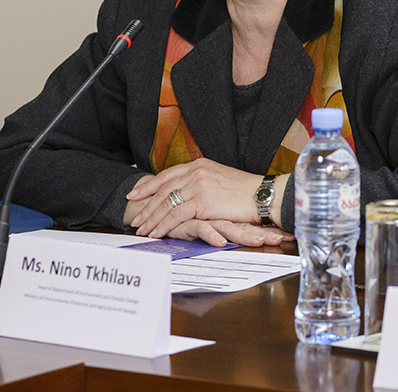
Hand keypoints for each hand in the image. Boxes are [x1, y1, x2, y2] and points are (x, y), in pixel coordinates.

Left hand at [126, 158, 268, 237]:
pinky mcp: (202, 201)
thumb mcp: (220, 178)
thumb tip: (189, 191)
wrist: (263, 195)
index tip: (135, 194)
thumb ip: (202, 181)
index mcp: (200, 165)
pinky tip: (157, 233)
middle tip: (135, 219)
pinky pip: (175, 215)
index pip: (167, 175)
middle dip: (146, 206)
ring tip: (142, 229)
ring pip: (166, 203)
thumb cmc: (246, 191)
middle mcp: (196, 172)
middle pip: (163, 189)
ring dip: (151, 218)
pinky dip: (163, 225)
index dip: (149, 185)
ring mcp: (198, 185)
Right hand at [166, 218, 290, 247]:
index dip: (270, 231)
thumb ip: (225, 230)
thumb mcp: (209, 226)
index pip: (253, 224)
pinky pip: (203, 229)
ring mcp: (208, 217)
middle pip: (247, 226)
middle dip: (265, 234)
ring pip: (230, 227)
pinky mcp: (192, 220)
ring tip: (261, 242)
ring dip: (246, 236)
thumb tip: (253, 237)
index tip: (290, 236)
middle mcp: (221, 217)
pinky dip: (212, 236)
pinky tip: (221, 242)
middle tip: (284, 239)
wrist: (161, 208)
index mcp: (228, 218)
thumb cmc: (186, 218)